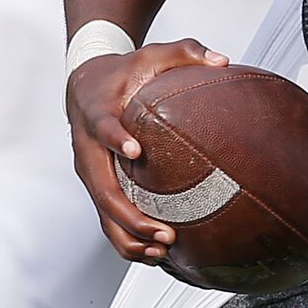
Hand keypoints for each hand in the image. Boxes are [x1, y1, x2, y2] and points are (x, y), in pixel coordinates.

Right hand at [67, 38, 226, 261]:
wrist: (84, 85)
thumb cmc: (123, 71)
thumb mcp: (152, 53)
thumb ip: (185, 52)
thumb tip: (223, 61)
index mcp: (97, 114)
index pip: (102, 127)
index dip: (116, 139)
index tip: (135, 152)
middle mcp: (87, 150)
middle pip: (102, 189)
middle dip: (130, 216)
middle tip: (165, 231)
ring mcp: (91, 173)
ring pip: (103, 214)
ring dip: (129, 237)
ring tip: (163, 251)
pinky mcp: (98, 187)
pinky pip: (109, 220)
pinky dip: (129, 240)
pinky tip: (158, 255)